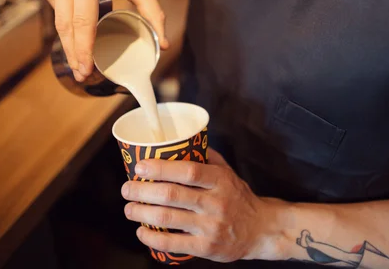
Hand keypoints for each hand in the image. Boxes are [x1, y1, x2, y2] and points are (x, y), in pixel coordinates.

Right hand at [39, 0, 167, 81]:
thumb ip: (153, 12)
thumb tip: (162, 44)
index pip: (82, 19)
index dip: (83, 48)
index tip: (86, 69)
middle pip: (65, 25)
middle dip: (74, 54)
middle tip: (83, 75)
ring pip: (57, 21)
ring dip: (68, 45)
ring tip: (79, 65)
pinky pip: (55, 11)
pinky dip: (66, 26)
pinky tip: (75, 35)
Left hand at [120, 149, 277, 261]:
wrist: (261, 230)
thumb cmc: (239, 198)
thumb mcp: (229, 173)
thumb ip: (207, 157)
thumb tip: (180, 141)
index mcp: (220, 180)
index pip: (188, 171)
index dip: (161, 168)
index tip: (140, 166)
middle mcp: (216, 203)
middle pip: (172, 195)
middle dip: (142, 191)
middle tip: (127, 189)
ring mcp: (211, 226)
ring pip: (168, 218)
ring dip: (142, 213)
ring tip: (129, 209)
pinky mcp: (207, 247)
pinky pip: (173, 244)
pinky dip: (152, 238)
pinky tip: (142, 232)